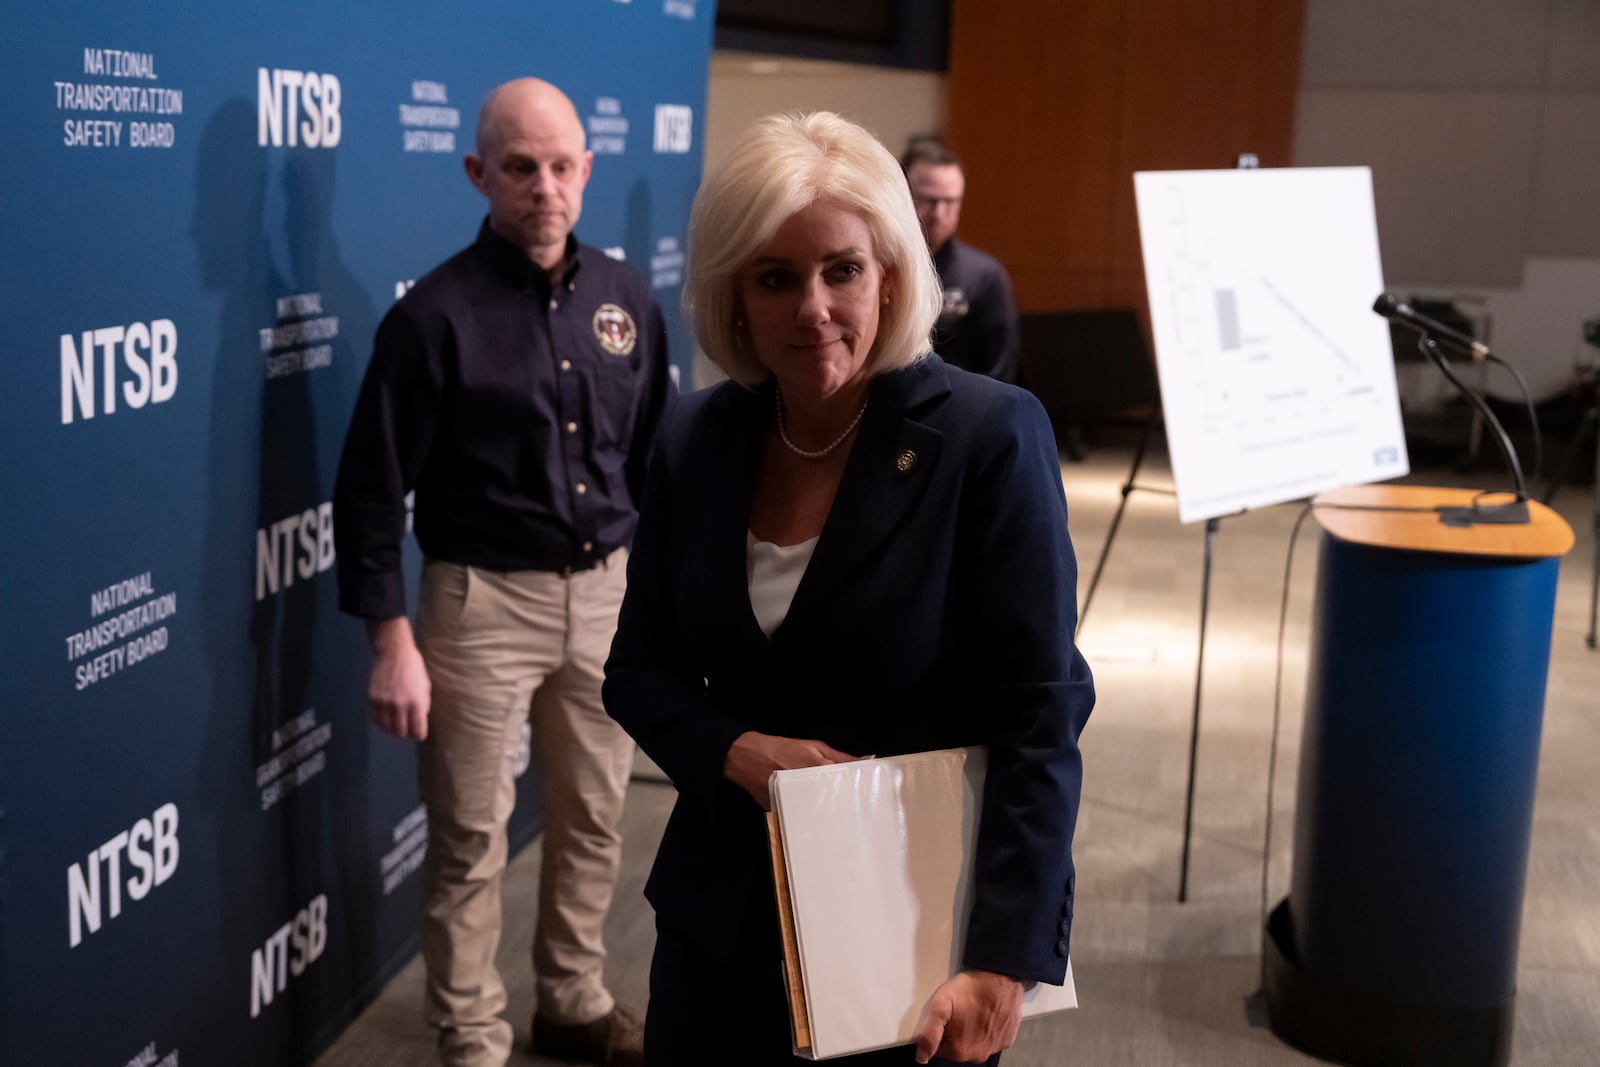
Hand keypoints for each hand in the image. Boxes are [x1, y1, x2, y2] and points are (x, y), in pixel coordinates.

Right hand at [366, 617, 430, 739]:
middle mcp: (399, 706)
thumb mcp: (425, 686)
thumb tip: (420, 721)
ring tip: (396, 722)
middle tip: (407, 727)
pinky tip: (386, 715)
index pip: (418, 732)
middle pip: (401, 733)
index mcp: (416, 703)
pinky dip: (381, 720)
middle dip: (406, 733)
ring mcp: (383, 704)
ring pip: (386, 728)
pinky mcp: (372, 700)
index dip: (419, 734)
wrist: (393, 652)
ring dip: (392, 728)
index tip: (418, 731)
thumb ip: (423, 705)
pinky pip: (376, 719)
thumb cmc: (414, 668)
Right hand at [722, 731, 866, 808]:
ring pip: (823, 813)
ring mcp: (798, 802)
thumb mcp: (815, 746)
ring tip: (844, 821)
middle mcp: (810, 787)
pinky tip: (820, 822)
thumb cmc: (782, 750)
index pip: (848, 782)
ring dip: (832, 815)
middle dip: (848, 806)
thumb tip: (868, 759)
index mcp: (819, 768)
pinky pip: (806, 818)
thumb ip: (841, 756)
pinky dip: (814, 819)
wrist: (748, 759)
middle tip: (861, 814)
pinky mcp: (788, 813)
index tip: (870, 796)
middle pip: (837, 801)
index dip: (860, 789)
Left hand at [913, 969, 1023, 1063]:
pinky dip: (987, 1028)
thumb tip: (921, 1055)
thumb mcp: (939, 1003)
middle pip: (956, 1047)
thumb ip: (927, 1032)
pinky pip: (991, 1039)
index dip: (938, 1031)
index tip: (944, 1016)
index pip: (938, 1049)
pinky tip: (985, 1013)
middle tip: (958, 1010)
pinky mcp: (1006, 1039)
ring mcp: (993, 1048)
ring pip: (974, 1043)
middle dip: (953, 1031)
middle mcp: (977, 1055)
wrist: (1001, 977)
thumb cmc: (972, 988)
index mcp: (958, 1050)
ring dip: (970, 1030)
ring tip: (973, 1009)